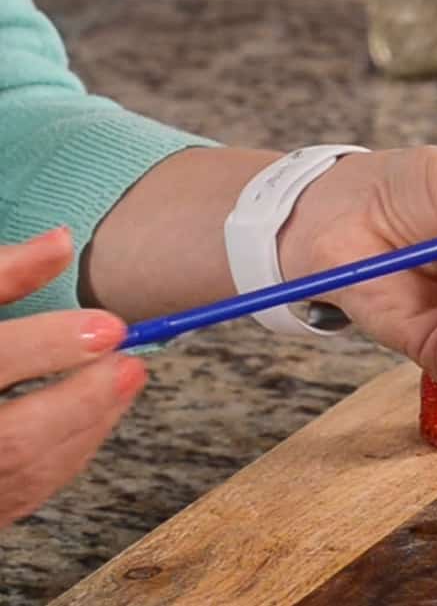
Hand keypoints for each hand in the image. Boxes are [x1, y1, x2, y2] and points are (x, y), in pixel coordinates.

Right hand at [0, 228, 146, 529]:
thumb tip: (61, 242)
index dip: (44, 345)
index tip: (108, 326)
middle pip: (13, 436)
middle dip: (81, 398)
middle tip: (128, 361)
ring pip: (23, 465)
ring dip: (88, 421)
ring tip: (126, 375)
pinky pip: (25, 490)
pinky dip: (70, 449)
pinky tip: (99, 412)